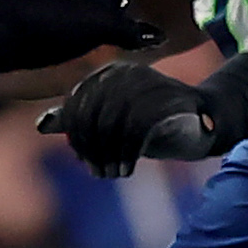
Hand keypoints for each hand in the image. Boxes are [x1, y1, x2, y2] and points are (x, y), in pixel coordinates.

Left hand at [43, 49, 247, 175]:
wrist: (205, 123)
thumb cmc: (154, 122)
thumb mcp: (112, 123)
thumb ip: (79, 121)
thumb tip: (42, 125)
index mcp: (110, 73)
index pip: (77, 105)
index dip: (76, 137)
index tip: (83, 160)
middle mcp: (127, 75)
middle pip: (92, 116)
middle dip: (91, 149)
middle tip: (97, 172)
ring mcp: (149, 86)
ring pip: (111, 125)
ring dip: (108, 156)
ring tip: (112, 174)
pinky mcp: (168, 102)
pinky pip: (135, 131)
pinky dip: (126, 156)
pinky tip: (127, 170)